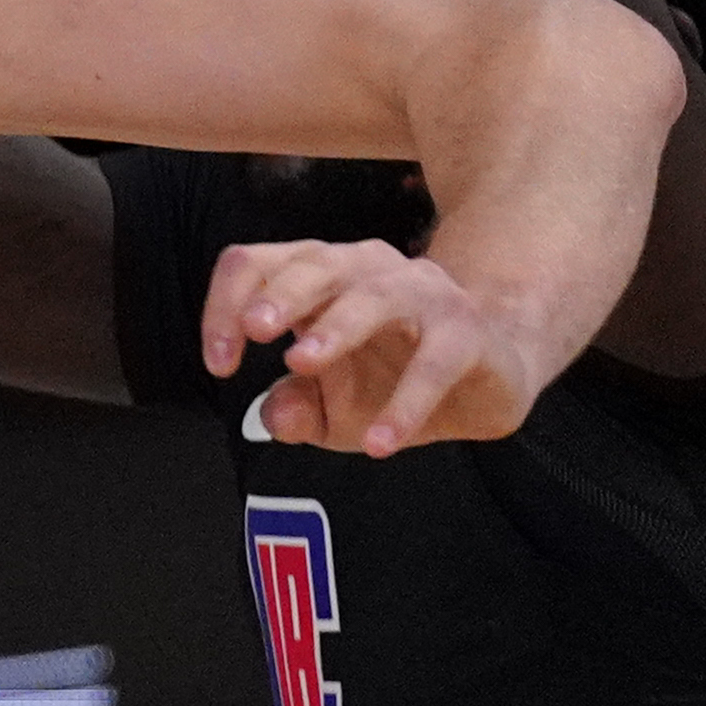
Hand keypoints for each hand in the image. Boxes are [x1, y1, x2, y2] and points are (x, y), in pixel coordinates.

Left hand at [204, 239, 547, 456]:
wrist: (488, 375)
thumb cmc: (394, 377)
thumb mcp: (332, 407)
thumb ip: (295, 409)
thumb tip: (271, 419)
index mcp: (319, 277)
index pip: (257, 266)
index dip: (225, 307)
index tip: (218, 364)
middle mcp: (367, 270)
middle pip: (314, 263)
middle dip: (281, 294)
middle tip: (255, 329)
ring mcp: (421, 293)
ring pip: (374, 295)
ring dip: (335, 326)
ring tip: (301, 362)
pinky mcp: (467, 330)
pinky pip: (435, 361)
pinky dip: (406, 401)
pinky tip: (380, 442)